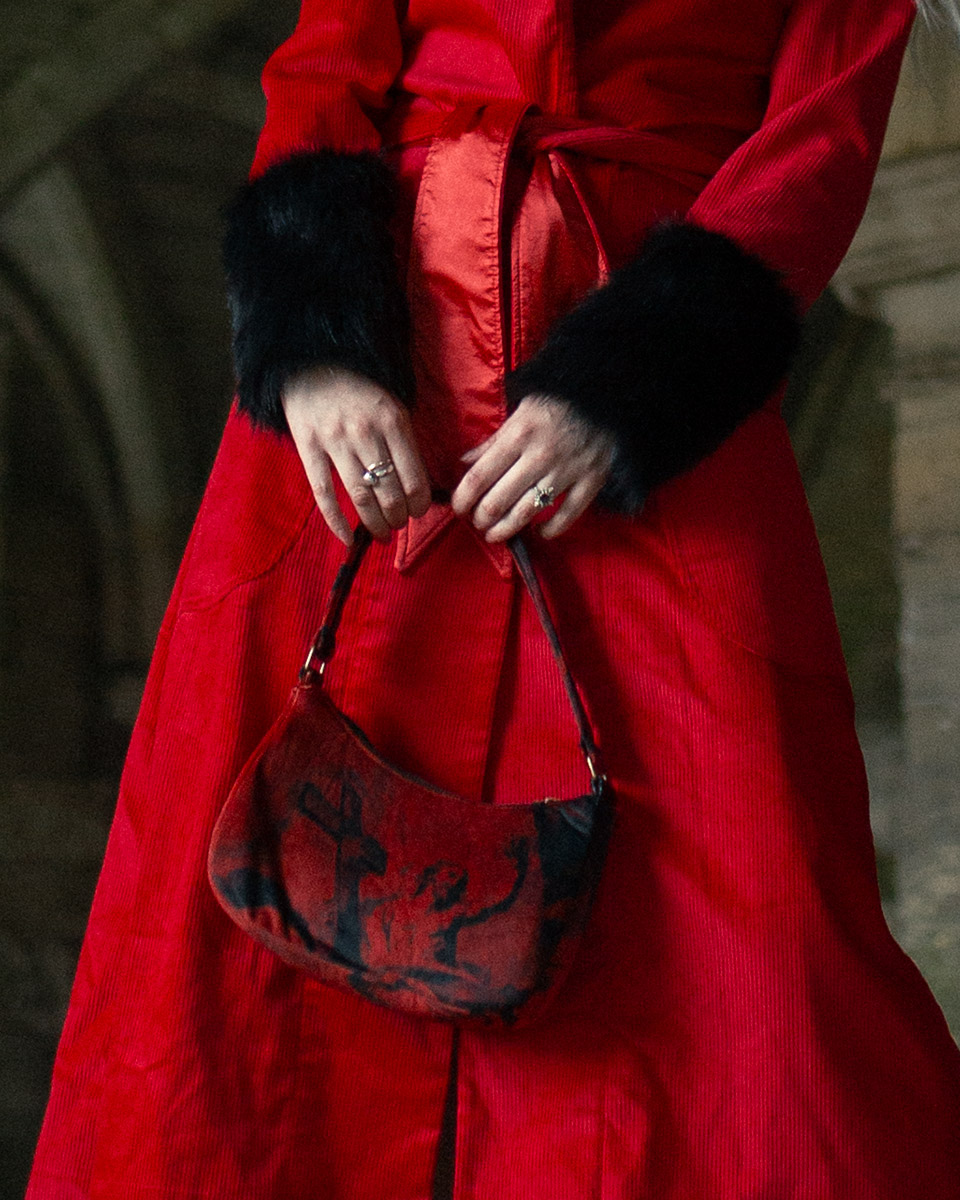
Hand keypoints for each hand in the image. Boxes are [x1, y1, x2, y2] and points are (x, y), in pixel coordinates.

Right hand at [282, 366, 431, 544]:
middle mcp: (366, 432)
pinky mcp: (308, 447)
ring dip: (375, 523)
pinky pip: (324, 494)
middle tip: (398, 525)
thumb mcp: (393, 406)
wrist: (313, 360)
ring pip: (361, 496)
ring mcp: (335, 441)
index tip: (418, 513)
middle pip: (390, 492)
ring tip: (381, 535)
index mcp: (393, 422)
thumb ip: (405, 442)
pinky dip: (336, 522)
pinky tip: (347, 539)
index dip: (419, 505)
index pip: (414, 478)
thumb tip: (417, 488)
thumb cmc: (360, 388)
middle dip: (398, 518)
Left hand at [450, 395, 614, 541]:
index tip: (459, 508)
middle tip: (478, 522)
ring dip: (505, 529)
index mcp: (518, 435)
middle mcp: (539, 456)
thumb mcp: (521, 412)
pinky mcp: (590, 481)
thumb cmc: (558, 403)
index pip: (480, 476)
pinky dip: (550, 530)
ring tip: (495, 534)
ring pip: (527, 512)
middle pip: (498, 501)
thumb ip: (493, 440)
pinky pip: (567, 516)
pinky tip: (538, 531)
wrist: (607, 396)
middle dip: (482, 518)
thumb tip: (465, 462)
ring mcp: (566, 471)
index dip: (464, 499)